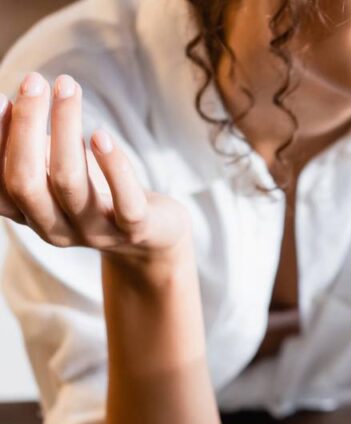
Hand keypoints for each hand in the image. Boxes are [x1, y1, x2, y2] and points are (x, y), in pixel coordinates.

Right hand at [0, 72, 189, 261]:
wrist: (154, 235)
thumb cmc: (98, 192)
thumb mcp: (58, 171)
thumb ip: (31, 147)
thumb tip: (5, 99)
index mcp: (29, 215)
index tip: (0, 96)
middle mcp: (54, 229)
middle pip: (25, 181)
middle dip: (25, 127)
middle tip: (34, 81)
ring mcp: (95, 232)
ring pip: (69, 182)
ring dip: (65, 128)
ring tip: (67, 88)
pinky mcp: (135, 230)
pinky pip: (125, 202)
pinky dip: (112, 165)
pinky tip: (101, 134)